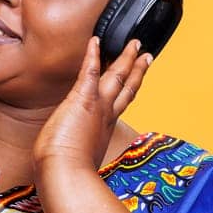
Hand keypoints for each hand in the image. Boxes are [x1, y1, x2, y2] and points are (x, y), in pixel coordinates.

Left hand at [33, 37, 152, 174]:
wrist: (66, 172)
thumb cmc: (67, 171)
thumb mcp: (79, 159)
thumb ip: (81, 154)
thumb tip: (74, 163)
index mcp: (104, 128)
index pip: (120, 104)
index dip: (130, 91)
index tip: (136, 82)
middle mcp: (105, 115)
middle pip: (127, 87)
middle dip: (137, 70)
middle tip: (146, 55)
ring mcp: (97, 106)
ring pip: (116, 76)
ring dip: (125, 58)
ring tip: (134, 44)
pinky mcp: (82, 98)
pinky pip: (89, 71)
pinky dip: (92, 55)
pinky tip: (95, 40)